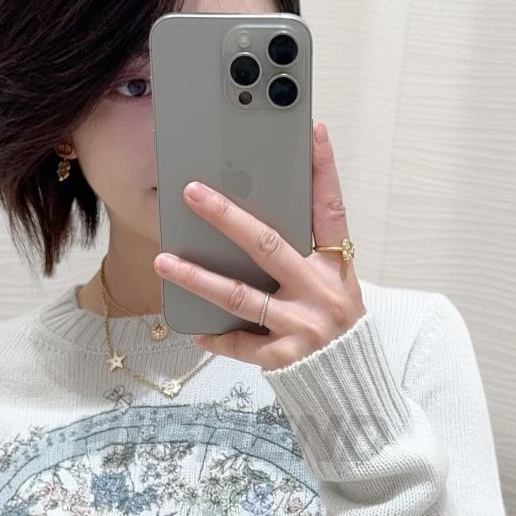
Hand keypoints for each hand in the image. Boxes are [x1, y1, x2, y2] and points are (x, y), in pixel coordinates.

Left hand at [152, 120, 364, 368]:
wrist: (351, 385)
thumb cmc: (333, 325)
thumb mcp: (332, 285)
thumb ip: (302, 257)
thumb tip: (246, 224)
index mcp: (336, 267)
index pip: (331, 209)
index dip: (324, 169)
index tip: (312, 131)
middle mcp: (322, 291)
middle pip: (268, 244)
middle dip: (226, 216)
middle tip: (193, 193)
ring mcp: (304, 325)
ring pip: (240, 295)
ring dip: (197, 277)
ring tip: (164, 261)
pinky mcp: (286, 357)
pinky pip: (241, 344)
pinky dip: (216, 338)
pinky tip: (194, 330)